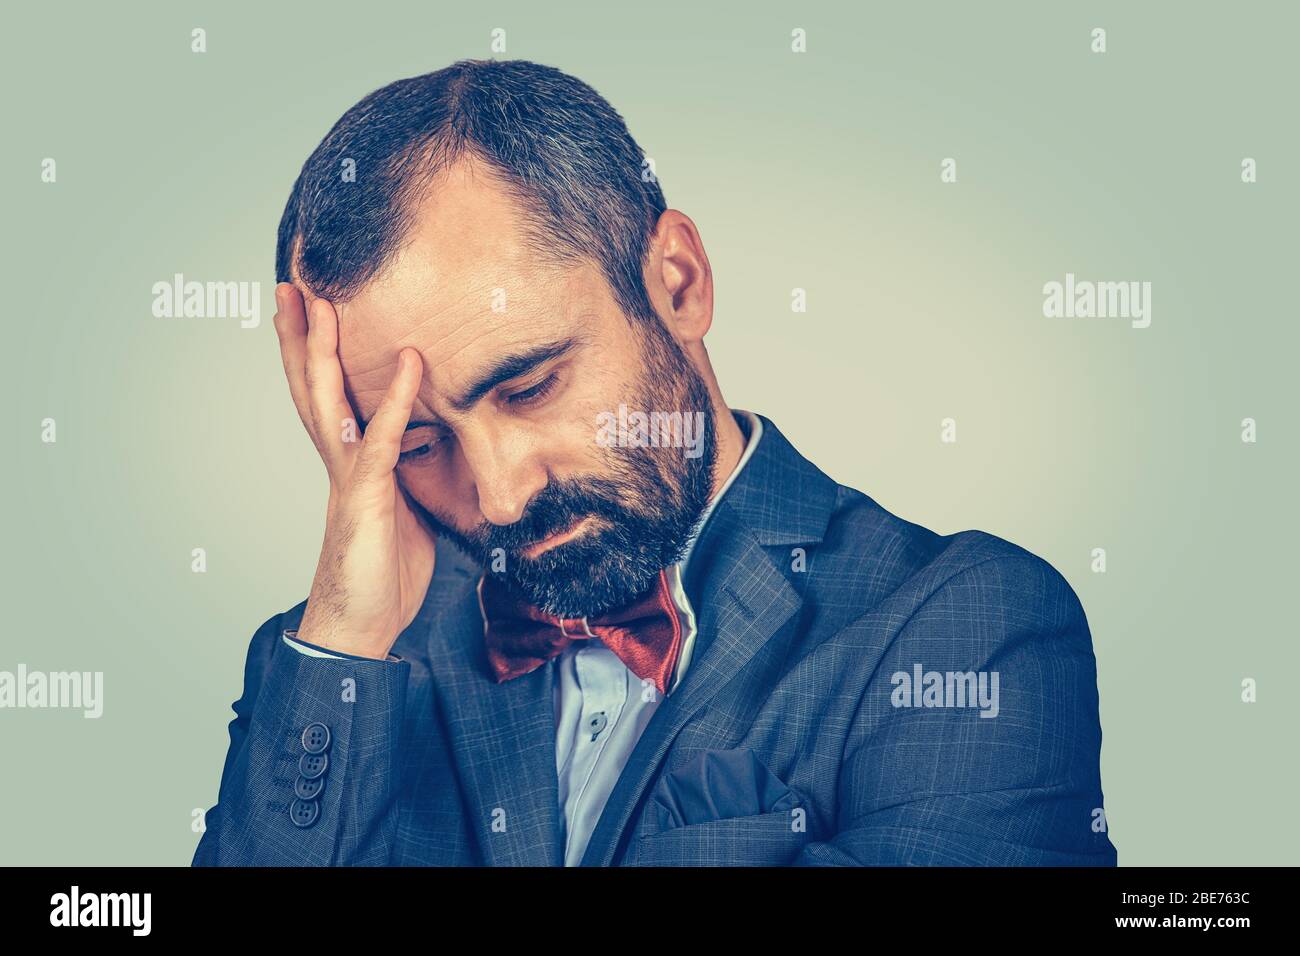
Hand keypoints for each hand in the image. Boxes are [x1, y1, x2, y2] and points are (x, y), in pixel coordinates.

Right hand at [272, 282, 436, 659]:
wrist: (361, 630)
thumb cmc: (384, 574)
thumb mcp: (407, 511)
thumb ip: (413, 474)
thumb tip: (439, 450)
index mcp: (350, 463)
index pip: (328, 396)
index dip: (315, 353)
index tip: (310, 307)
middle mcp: (340, 462)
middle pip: (311, 386)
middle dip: (301, 335)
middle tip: (291, 283)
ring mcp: (348, 478)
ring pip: (328, 402)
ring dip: (324, 351)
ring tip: (321, 302)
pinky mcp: (366, 499)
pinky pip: (380, 440)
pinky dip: (394, 400)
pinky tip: (410, 364)